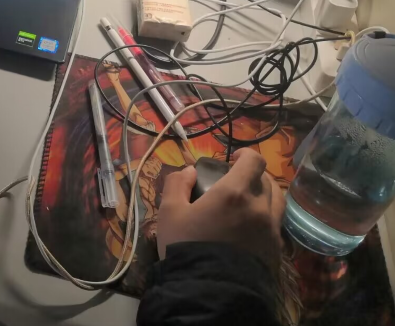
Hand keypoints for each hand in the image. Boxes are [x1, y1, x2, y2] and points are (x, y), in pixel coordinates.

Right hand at [157, 149, 284, 268]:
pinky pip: (276, 224)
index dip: (245, 155)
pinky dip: (266, 217)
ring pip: (277, 201)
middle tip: (235, 182)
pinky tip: (250, 227)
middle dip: (252, 175)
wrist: (209, 291)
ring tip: (248, 202)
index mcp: (235, 192)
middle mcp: (260, 207)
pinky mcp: (276, 250)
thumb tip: (190, 171)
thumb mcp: (169, 212)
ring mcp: (271, 230)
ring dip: (264, 194)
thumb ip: (177, 184)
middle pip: (267, 180)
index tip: (232, 159)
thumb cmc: (186, 246)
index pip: (254, 161)